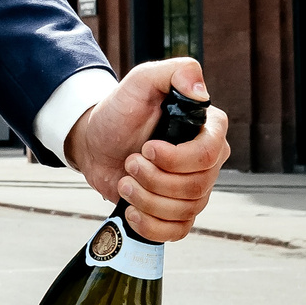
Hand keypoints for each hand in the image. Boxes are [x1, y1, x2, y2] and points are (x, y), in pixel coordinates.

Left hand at [60, 58, 231, 241]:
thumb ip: (176, 72)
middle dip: (154, 178)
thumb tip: (201, 92)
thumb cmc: (120, 110)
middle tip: (130, 161)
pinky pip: (177, 232)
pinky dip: (150, 225)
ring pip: (185, 210)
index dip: (177, 158)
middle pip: (196, 186)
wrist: (95, 141)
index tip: (147, 148)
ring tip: (126, 180)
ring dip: (146, 198)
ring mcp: (194, 189)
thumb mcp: (142, 80)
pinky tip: (131, 210)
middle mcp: (208, 161)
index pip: (210, 154)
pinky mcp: (176, 212)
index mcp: (208, 130)